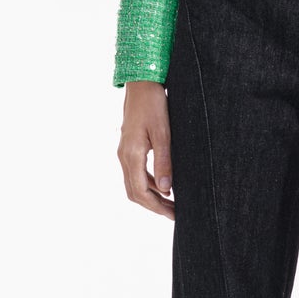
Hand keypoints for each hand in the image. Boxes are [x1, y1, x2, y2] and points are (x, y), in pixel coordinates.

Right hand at [119, 80, 175, 218]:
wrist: (142, 82)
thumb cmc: (154, 104)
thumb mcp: (163, 133)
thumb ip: (164, 162)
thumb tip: (166, 190)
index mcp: (132, 155)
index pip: (141, 192)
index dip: (156, 207)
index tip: (173, 215)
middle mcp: (124, 156)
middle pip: (134, 193)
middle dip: (154, 206)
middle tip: (174, 214)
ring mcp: (125, 152)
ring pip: (134, 184)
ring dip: (151, 196)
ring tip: (172, 203)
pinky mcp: (129, 147)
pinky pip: (135, 173)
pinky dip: (148, 184)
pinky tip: (164, 185)